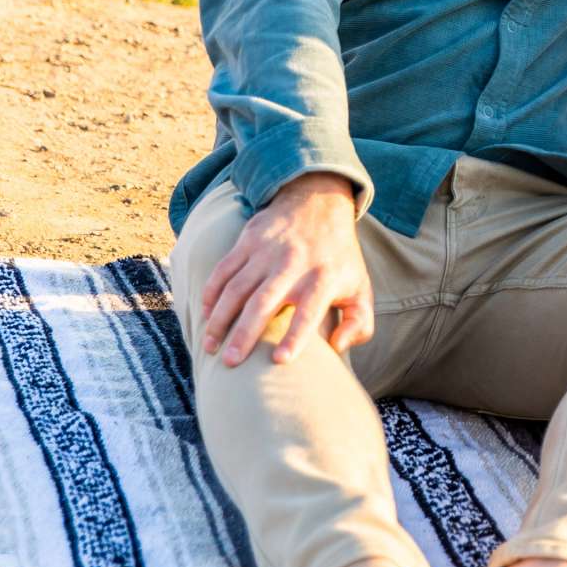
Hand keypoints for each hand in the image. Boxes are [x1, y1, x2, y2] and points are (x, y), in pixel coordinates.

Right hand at [198, 171, 371, 366]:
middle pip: (264, 303)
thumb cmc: (339, 259)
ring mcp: (267, 251)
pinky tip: (205, 315)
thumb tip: (338, 347)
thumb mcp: (361, 288)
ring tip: (209, 347)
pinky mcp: (248, 240)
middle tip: (230, 363)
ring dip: (220, 319)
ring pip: (236, 288)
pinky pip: (223, 269)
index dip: (295, 336)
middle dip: (244, 334)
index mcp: (324, 279)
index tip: (279, 360)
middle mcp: (293, 264)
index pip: (309, 312)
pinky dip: (211, 293)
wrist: (319, 203)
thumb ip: (359, 324)